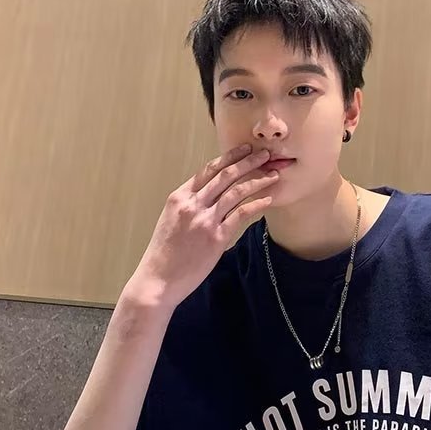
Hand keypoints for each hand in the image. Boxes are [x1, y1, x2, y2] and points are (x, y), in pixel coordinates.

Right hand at [128, 144, 277, 309]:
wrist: (158, 280)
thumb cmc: (163, 254)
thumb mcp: (170, 221)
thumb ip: (189, 206)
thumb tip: (209, 197)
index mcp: (179, 198)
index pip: (208, 170)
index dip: (229, 157)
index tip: (244, 149)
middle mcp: (192, 204)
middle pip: (225, 175)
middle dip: (248, 162)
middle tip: (265, 154)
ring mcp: (205, 220)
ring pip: (236, 192)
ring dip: (257, 180)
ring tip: (273, 174)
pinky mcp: (216, 238)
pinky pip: (241, 214)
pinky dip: (256, 204)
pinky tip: (267, 199)